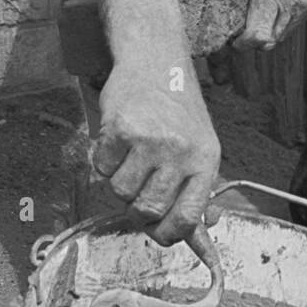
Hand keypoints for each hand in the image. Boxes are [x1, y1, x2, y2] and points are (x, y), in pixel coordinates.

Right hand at [92, 54, 220, 245]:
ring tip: (130, 159)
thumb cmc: (178, 110)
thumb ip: (195, 195)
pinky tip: (117, 143)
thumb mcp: (199, 149)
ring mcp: (150, 140)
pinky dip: (103, 162)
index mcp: (205, 161)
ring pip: (120, 193)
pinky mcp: (120, 128)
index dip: (167, 234)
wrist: (156, 62)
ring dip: (119, 183)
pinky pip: (101, 169)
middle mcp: (180, 151)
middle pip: (148, 210)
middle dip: (137, 210)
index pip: (187, 218)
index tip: (157, 232)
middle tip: (138, 190)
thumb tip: (198, 243)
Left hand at [171, 0, 306, 49]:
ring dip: (269, 29)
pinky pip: (297, 19)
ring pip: (285, 32)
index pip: (258, 38)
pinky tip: (272, 1)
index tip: (232, 38)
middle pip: (271, 40)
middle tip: (237, 29)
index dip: (243, 43)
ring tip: (253, 14)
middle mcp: (293, 3)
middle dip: (253, 39)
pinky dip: (284, 17)